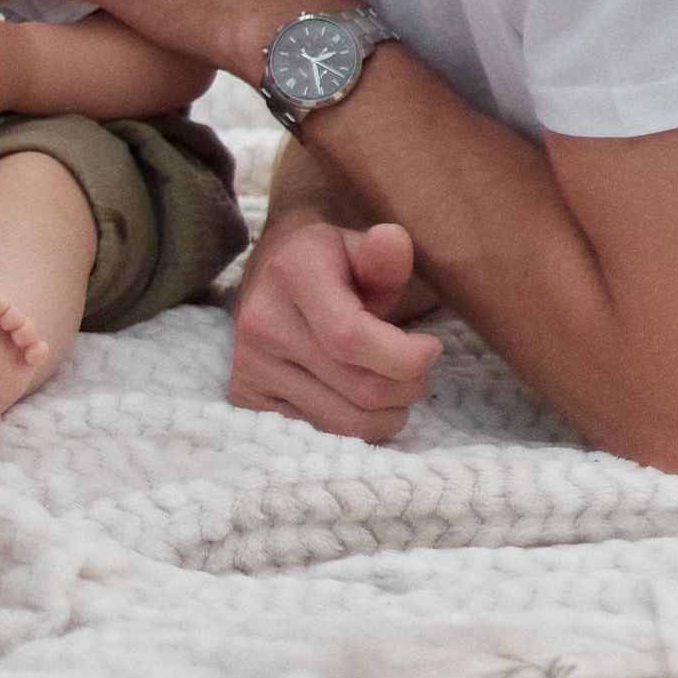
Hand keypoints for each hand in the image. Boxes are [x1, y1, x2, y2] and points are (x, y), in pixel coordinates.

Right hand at [230, 216, 439, 441]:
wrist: (272, 271)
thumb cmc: (330, 262)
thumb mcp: (357, 247)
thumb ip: (384, 253)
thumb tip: (394, 241)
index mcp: (291, 274)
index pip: (351, 338)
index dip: (403, 356)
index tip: (431, 347)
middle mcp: (262, 322)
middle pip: (360, 389)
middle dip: (407, 387)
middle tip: (417, 370)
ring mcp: (250, 365)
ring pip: (347, 423)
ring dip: (388, 414)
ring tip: (394, 386)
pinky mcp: (246, 398)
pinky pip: (322, 436)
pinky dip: (357, 429)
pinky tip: (360, 400)